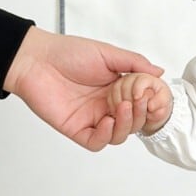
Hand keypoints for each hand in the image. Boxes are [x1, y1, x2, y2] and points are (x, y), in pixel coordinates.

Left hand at [2, 26, 163, 150]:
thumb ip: (134, 64)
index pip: (141, 106)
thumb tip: (160, 72)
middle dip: (140, 115)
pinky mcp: (77, 129)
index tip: (154, 99)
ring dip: (126, 125)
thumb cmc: (68, 53)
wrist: (35, 59)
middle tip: (137, 101)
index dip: (151, 106)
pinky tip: (106, 121)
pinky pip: (97, 142)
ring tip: (123, 107)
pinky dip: (106, 136)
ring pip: (119, 135)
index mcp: (117, 91)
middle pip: (134, 123)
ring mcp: (93, 119)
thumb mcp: (108, 54)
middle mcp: (107, 107)